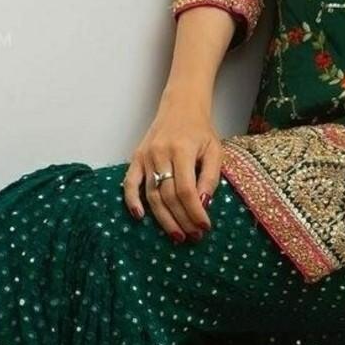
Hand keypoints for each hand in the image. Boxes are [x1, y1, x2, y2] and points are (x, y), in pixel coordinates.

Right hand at [122, 96, 223, 242]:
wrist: (181, 107)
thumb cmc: (200, 131)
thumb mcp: (214, 151)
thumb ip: (210, 177)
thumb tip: (203, 205)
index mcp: (182, 150)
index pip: (187, 190)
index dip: (194, 212)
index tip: (204, 227)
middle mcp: (161, 153)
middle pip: (168, 196)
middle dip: (182, 220)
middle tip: (193, 236)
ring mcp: (146, 156)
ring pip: (152, 195)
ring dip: (164, 219)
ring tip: (177, 235)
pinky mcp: (136, 158)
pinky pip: (130, 183)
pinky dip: (132, 201)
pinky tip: (140, 217)